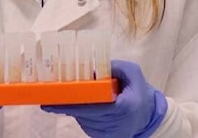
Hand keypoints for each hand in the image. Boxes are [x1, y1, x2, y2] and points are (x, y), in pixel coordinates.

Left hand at [42, 59, 167, 137]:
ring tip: (63, 101)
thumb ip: (115, 66)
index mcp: (125, 107)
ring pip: (84, 122)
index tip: (54, 100)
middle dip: (67, 106)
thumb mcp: (132, 72)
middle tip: (48, 100)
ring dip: (73, 110)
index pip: (94, 107)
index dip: (73, 103)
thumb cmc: (139, 91)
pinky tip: (77, 107)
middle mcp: (118, 124)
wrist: (149, 116)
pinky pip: (88, 127)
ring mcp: (112, 134)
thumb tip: (92, 68)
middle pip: (85, 115)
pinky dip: (81, 117)